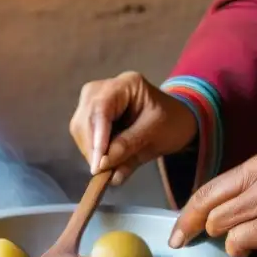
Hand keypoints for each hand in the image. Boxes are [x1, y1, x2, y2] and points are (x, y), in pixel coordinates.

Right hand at [70, 71, 197, 184]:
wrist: (176, 120)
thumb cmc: (171, 123)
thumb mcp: (155, 135)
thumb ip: (128, 148)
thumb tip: (102, 166)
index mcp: (127, 84)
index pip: (101, 108)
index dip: (97, 137)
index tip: (97, 164)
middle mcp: (105, 87)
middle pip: (85, 117)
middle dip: (91, 147)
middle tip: (100, 172)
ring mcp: (96, 99)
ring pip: (79, 126)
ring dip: (89, 150)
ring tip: (104, 169)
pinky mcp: (92, 113)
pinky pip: (83, 133)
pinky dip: (91, 149)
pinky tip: (103, 160)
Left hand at [169, 153, 256, 256]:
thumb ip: (241, 190)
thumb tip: (210, 213)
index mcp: (252, 167)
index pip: (206, 190)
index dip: (185, 215)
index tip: (177, 233)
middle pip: (208, 209)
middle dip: (197, 229)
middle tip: (195, 241)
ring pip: (221, 224)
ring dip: (224, 238)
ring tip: (239, 240)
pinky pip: (242, 239)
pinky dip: (238, 248)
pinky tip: (247, 249)